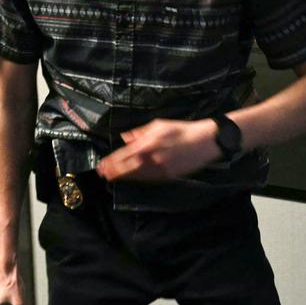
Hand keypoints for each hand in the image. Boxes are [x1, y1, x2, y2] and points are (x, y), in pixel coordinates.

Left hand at [97, 118, 221, 181]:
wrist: (203, 142)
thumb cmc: (181, 130)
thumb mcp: (158, 125)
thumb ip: (139, 132)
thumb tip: (125, 138)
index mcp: (147, 144)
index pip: (123, 156)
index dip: (110, 162)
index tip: (101, 166)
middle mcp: (150, 159)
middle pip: (126, 169)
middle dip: (113, 172)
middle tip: (103, 174)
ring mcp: (159, 169)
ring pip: (136, 176)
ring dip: (123, 177)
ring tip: (113, 177)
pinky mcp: (168, 176)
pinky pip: (148, 179)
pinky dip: (138, 179)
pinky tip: (132, 178)